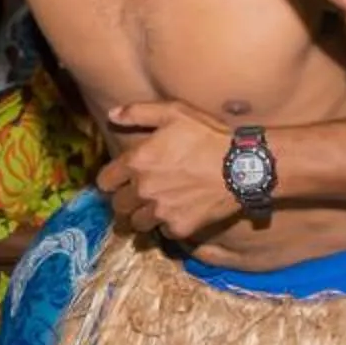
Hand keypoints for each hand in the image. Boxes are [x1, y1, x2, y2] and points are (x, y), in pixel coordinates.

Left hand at [96, 101, 238, 241]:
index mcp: (137, 162)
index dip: (110, 181)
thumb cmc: (207, 135)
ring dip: (141, 217)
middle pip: (118, 207)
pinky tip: (178, 214)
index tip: (117, 182)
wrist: (240, 166)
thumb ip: (138, 112)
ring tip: (153, 209)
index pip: (105, 182)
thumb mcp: (173, 112)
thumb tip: (111, 115)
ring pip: (137, 224)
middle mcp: (143, 189)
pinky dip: (168, 225)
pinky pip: (164, 232)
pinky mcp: (179, 227)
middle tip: (136, 197)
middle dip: (124, 202)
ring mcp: (161, 211)